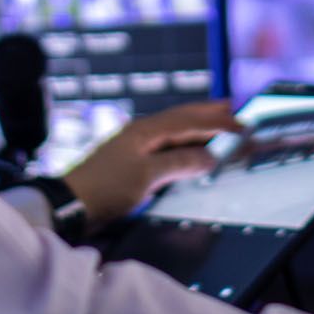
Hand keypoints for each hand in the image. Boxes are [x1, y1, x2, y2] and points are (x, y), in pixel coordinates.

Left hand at [62, 101, 242, 228]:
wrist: (70, 205)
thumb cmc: (104, 188)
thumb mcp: (147, 176)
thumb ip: (180, 163)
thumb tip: (210, 157)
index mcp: (145, 130)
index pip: (189, 122)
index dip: (218, 123)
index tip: (242, 125)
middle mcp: (141, 133)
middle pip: (181, 118)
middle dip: (208, 113)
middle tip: (232, 108)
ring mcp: (135, 147)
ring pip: (173, 131)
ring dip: (197, 126)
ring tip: (215, 121)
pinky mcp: (131, 163)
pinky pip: (166, 146)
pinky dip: (184, 144)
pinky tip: (188, 148)